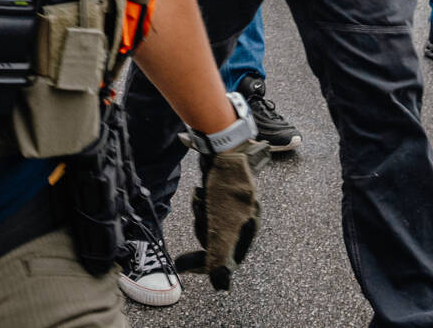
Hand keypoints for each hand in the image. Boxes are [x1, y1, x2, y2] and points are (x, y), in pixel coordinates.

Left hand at [183, 141, 260, 290]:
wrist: (225, 148)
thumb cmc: (225, 188)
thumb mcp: (221, 227)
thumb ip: (219, 256)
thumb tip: (217, 283)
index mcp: (250, 228)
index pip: (228, 259)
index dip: (206, 265)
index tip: (183, 265)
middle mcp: (245, 217)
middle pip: (217, 240)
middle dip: (203, 231)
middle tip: (199, 216)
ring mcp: (235, 203)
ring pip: (211, 223)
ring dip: (200, 214)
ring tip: (199, 199)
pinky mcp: (224, 192)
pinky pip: (209, 207)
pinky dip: (201, 203)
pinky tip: (199, 192)